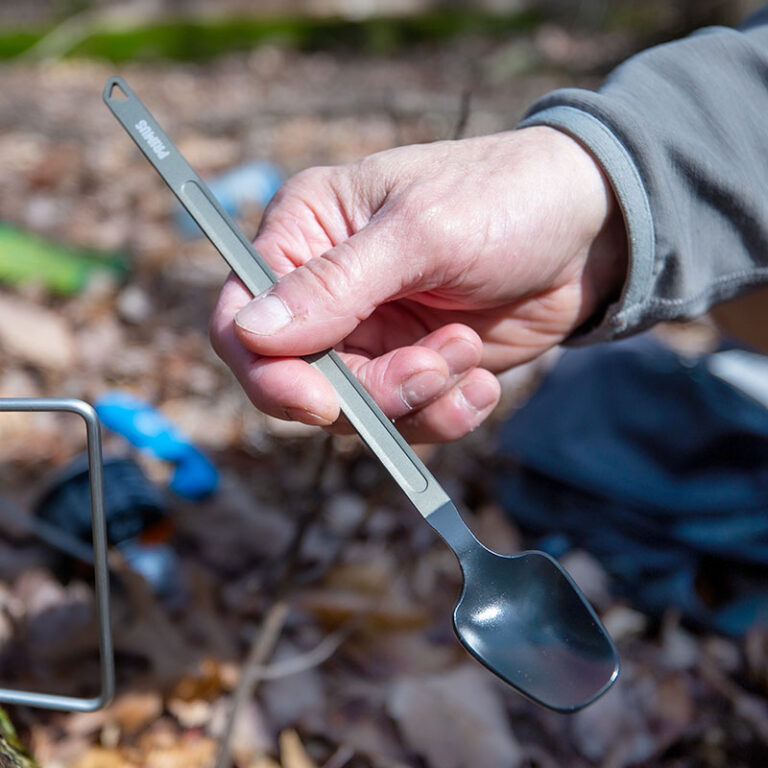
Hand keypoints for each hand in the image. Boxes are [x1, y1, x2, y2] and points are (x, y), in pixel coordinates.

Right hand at [210, 126, 625, 441]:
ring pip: (359, 410)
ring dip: (418, 397)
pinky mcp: (415, 367)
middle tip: (433, 368)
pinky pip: (409, 419)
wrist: (588, 228)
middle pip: (302, 380)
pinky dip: (446, 412)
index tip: (319, 403)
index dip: (266, 372)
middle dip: (370, 392)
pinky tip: (484, 380)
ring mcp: (373, 335)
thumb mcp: (423, 231)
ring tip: (468, 351)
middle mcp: (329, 291)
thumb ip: (336, 284)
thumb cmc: (504, 198)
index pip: (242, 318)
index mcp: (307, 233)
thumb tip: (250, 333)